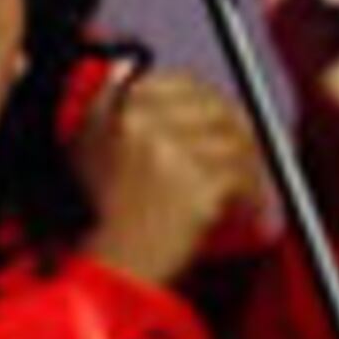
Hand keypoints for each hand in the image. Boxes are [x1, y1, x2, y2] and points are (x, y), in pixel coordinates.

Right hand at [72, 60, 275, 287]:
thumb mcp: (85, 151)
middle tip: (253, 151)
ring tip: (251, 186)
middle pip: (214, 106)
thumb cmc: (97, 220)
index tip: (223, 122)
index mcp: (116, 107)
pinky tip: (250, 209)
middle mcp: (142, 121)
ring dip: (250, 163)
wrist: (107, 273)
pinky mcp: (197, 184)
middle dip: (240, 128)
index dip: (209, 103)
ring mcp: (172, 151)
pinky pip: (241, 176)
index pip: (181, 84)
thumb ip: (105, 104)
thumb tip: (127, 64)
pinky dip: (252, 194)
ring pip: (233, 140)